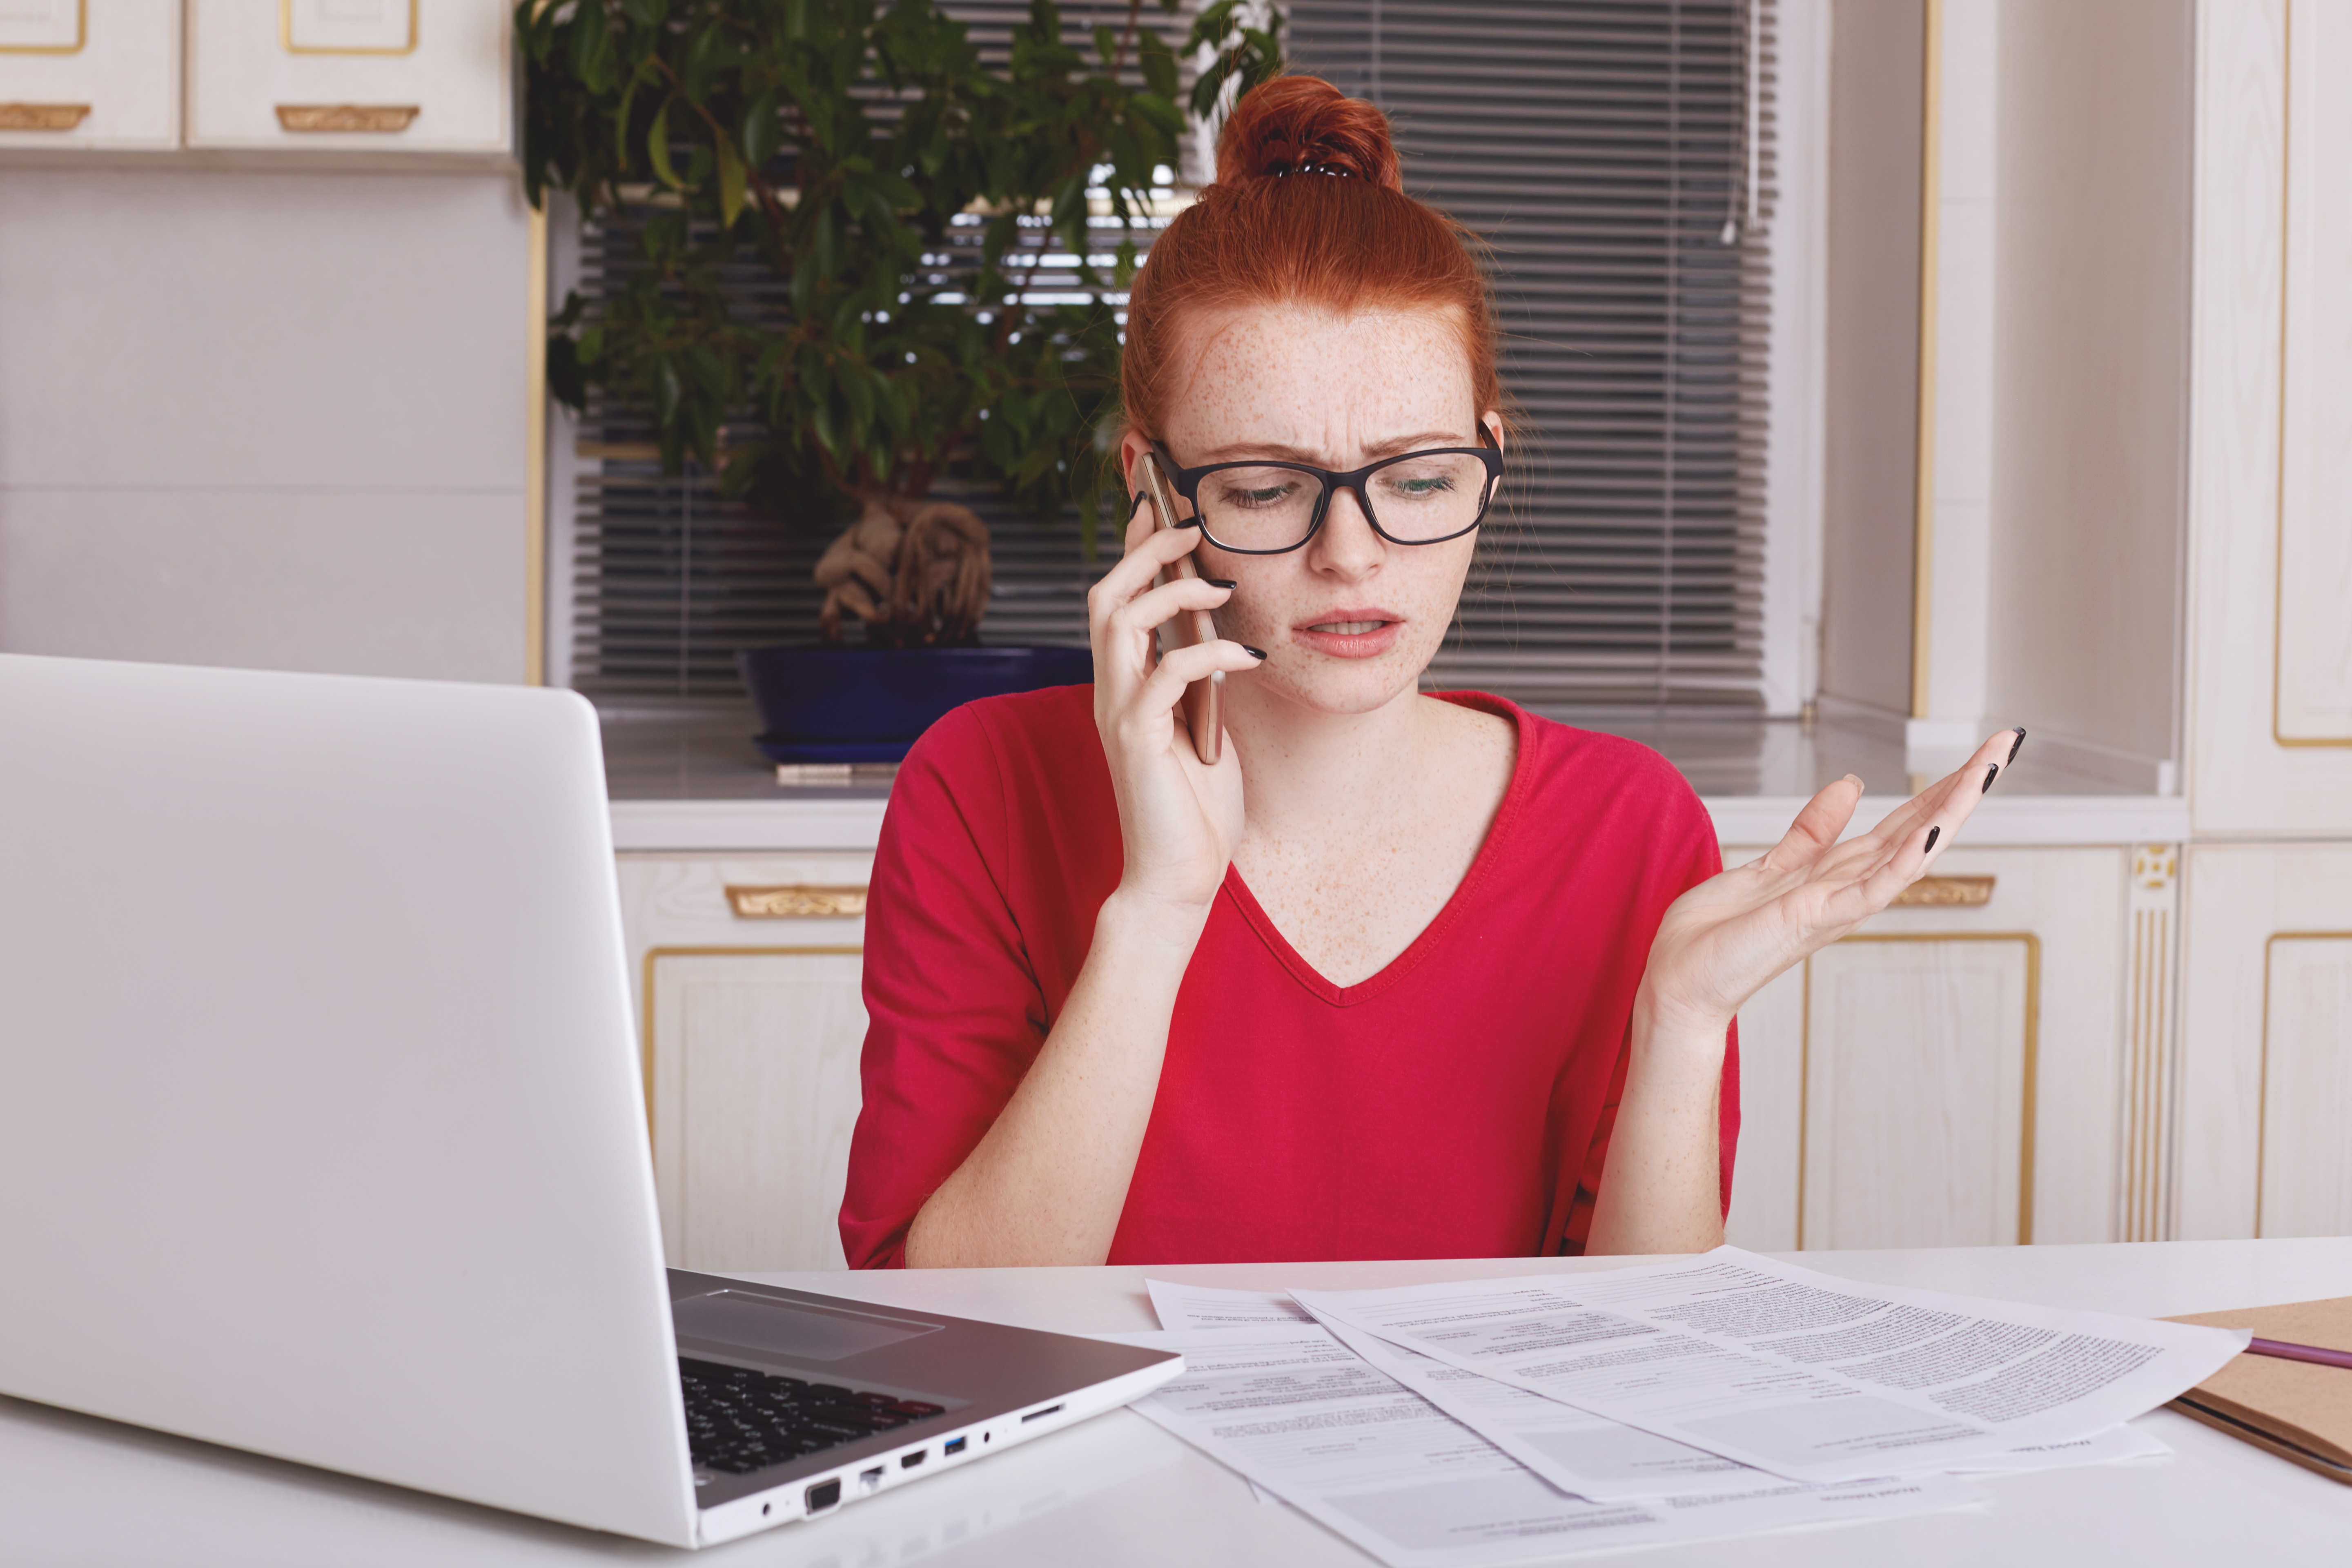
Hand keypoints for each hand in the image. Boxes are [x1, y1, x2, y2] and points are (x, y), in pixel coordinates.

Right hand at [1087, 492, 1264, 920]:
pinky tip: (1245, 655)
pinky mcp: (1135, 740)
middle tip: (1188, 522)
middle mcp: (1111, 693)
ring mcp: (1118, 715)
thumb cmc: (1194, 811)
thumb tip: (1221, 640)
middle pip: (1106, 596)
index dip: (1134, 549)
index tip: (1161, 506)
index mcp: (1125, 688)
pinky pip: (1164, 674)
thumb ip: (1200, 688)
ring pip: (1120, 622)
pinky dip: (1206, 654)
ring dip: (1170, 592)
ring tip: (1218, 584)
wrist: (1176, 879)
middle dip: (1143, 550)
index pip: (1118, 601)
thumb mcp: (1202, 731)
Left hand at [1637, 729, 2023, 1034]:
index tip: (1978, 752)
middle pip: (1918, 830)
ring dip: (1947, 813)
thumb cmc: (1718, 936)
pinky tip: (1929, 831)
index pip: (1903, 823)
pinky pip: (1869, 889)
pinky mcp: (1814, 920)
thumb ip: (1812, 831)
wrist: (1680, 983)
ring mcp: (1836, 907)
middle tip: (2005, 745)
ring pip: (1907, 853)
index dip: (1941, 787)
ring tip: (1984, 771)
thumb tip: (1851, 784)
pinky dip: (1901, 862)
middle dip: (1962, 787)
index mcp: (1837, 876)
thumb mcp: (1770, 866)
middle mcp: (1847, 891)